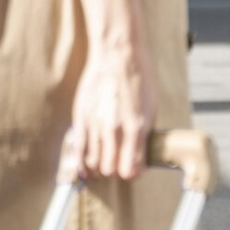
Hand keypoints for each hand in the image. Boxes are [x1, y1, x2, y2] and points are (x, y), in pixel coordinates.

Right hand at [69, 0, 157, 178]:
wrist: (118, 55)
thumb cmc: (138, 79)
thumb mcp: (152, 109)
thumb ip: (144, 136)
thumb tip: (140, 158)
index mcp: (136, 127)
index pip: (130, 170)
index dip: (132, 174)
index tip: (133, 170)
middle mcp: (115, 129)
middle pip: (110, 170)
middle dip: (115, 172)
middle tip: (117, 165)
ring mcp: (95, 124)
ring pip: (92, 164)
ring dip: (98, 168)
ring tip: (103, 162)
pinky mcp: (80, 118)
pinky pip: (77, 151)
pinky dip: (81, 162)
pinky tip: (86, 162)